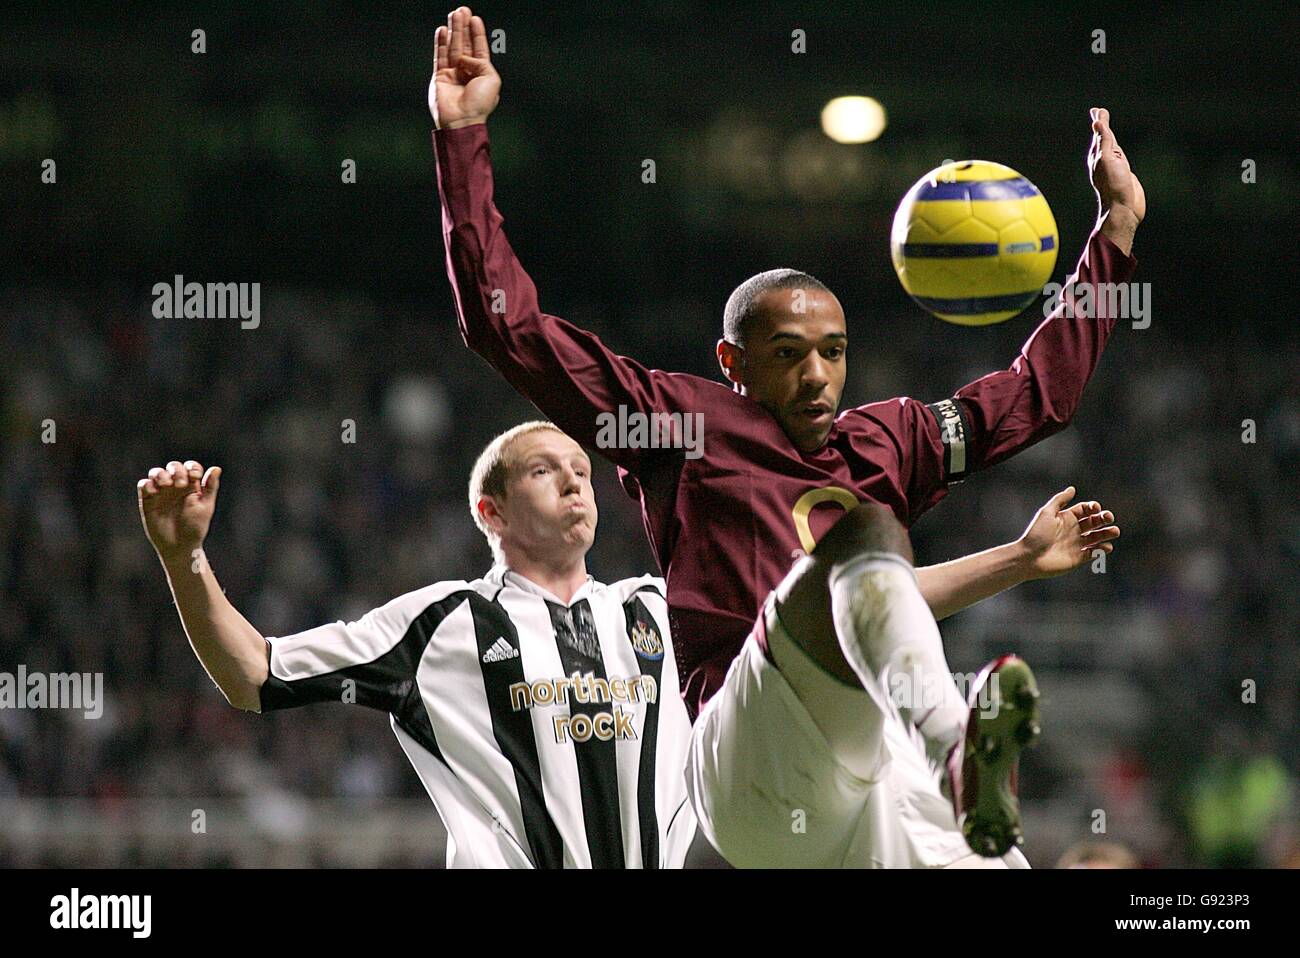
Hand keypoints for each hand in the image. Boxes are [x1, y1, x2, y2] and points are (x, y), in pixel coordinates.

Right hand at [138, 460, 221, 562]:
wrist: (179, 546)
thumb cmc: (195, 527)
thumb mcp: (206, 506)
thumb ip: (210, 487)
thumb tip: (216, 468)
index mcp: (192, 486)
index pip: (191, 467)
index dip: (192, 467)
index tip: (195, 477)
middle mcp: (176, 486)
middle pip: (173, 466)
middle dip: (177, 470)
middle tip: (180, 484)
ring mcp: (161, 492)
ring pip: (156, 472)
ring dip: (160, 474)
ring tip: (167, 484)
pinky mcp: (148, 500)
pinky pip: (143, 485)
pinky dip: (148, 484)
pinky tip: (155, 491)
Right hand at [429, 6, 499, 128]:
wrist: (462, 120)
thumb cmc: (480, 103)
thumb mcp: (491, 78)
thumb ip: (480, 62)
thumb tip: (464, 57)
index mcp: (481, 74)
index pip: (479, 49)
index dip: (477, 33)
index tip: (475, 18)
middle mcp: (466, 73)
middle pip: (465, 45)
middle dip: (463, 27)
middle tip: (462, 10)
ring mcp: (452, 75)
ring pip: (452, 47)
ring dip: (453, 31)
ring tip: (453, 14)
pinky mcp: (439, 78)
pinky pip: (439, 57)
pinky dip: (440, 43)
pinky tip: (442, 31)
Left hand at [1018, 486, 1119, 578]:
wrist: (1029, 558)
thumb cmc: (1036, 534)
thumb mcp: (1046, 513)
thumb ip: (1060, 500)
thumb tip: (1072, 488)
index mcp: (1067, 518)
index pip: (1086, 510)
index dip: (1093, 507)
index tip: (1095, 508)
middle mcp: (1074, 530)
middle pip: (1095, 522)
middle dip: (1104, 518)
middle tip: (1108, 518)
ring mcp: (1077, 544)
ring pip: (1098, 537)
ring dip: (1108, 533)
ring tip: (1114, 532)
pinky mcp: (1079, 558)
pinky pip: (1095, 552)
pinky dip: (1102, 549)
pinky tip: (1105, 546)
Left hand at [1088, 107, 1144, 248]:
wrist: (1124, 208)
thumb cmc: (1114, 185)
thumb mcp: (1108, 159)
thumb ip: (1104, 141)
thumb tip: (1096, 122)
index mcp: (1099, 156)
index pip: (1099, 133)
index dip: (1099, 121)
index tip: (1096, 110)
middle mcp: (1105, 160)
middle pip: (1103, 137)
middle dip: (1101, 125)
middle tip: (1099, 112)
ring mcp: (1114, 167)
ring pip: (1111, 146)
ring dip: (1108, 136)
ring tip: (1106, 128)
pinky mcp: (1123, 174)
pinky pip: (1119, 157)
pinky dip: (1117, 149)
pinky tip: (1117, 152)